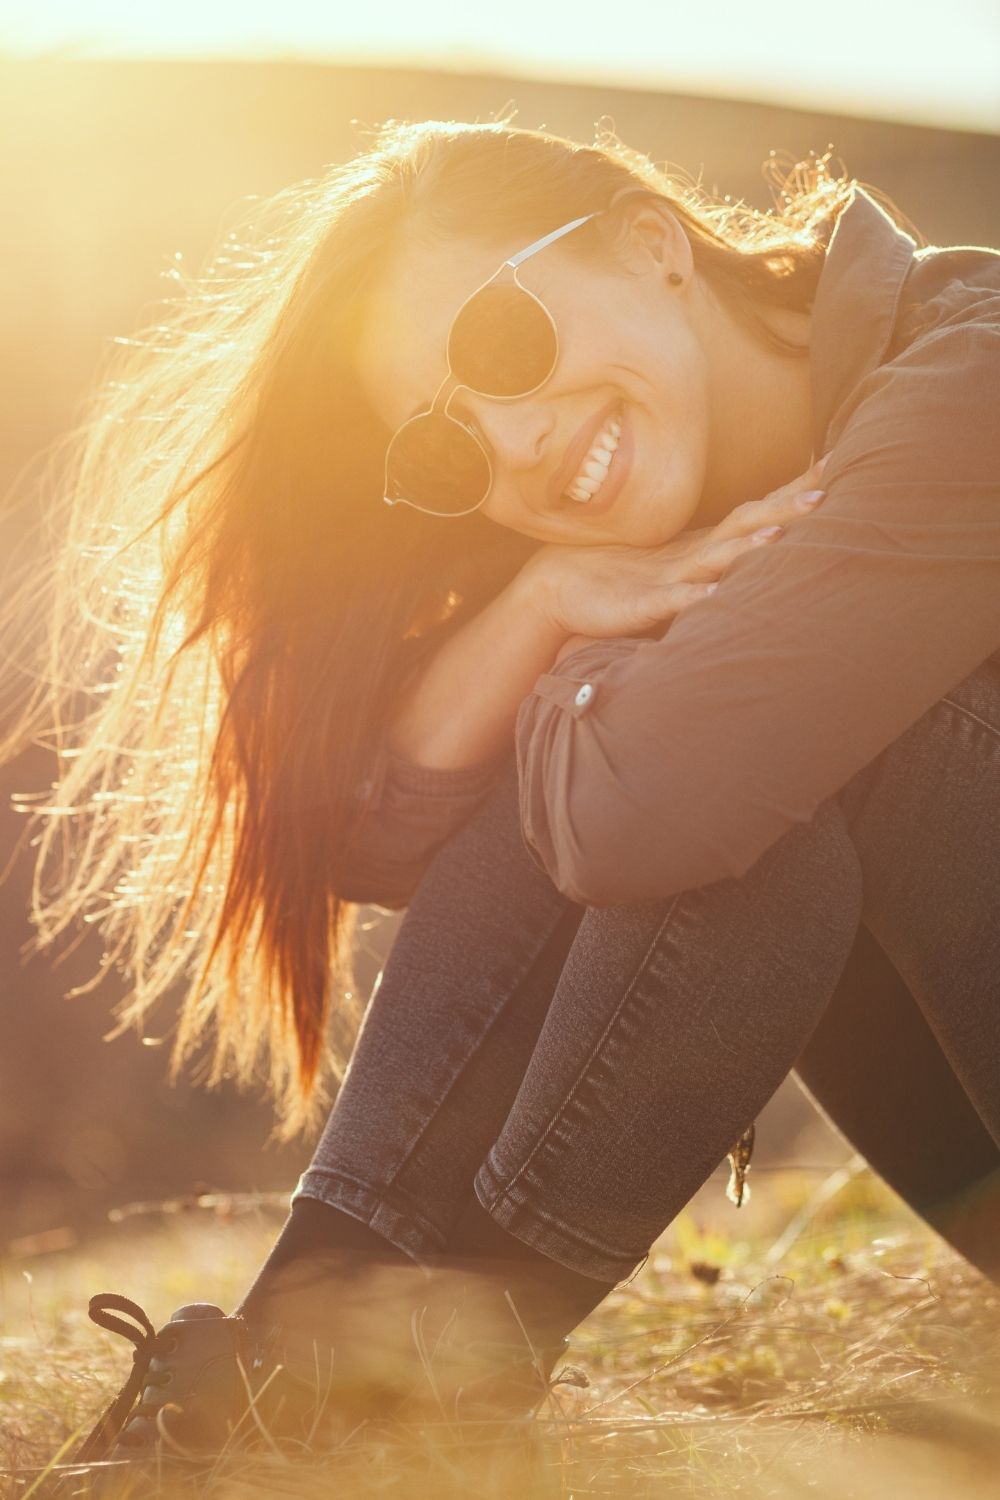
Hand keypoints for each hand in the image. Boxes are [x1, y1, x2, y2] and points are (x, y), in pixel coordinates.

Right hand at [523, 456, 829, 643]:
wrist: (558, 588)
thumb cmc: (622, 578)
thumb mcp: (677, 567)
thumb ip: (714, 557)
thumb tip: (761, 546)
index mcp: (702, 544)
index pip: (755, 510)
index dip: (792, 489)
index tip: (834, 464)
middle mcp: (691, 553)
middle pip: (744, 525)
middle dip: (784, 510)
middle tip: (825, 492)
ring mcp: (668, 576)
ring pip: (713, 559)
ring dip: (746, 549)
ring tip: (777, 539)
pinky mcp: (643, 604)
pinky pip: (672, 602)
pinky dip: (696, 598)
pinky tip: (715, 598)